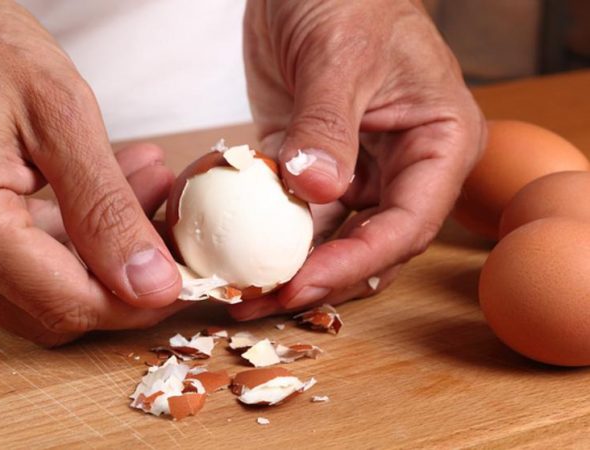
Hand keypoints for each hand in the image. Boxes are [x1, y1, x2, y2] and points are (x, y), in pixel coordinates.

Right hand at [0, 0, 182, 344]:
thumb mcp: (62, 114)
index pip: (66, 302)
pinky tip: (94, 192)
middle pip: (49, 308)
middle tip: (163, 222)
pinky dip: (61, 240)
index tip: (179, 277)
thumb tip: (150, 283)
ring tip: (141, 186)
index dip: (134, 301)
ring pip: (33, 290)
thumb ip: (106, 208)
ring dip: (94, 253)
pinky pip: (7, 265)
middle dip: (118, 275)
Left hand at [232, 0, 485, 319]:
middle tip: (263, 301)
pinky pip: (292, 211)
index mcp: (439, 144)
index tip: (302, 283)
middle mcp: (404, 166)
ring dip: (288, 265)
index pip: (408, 222)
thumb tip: (316, 191)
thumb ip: (327, 125)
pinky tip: (233, 253)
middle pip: (370, 244)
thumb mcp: (338, 56)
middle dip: (319, 278)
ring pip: (330, 237)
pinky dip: (265, 234)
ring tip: (243, 291)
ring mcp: (357, 169)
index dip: (357, 262)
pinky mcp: (311, 166)